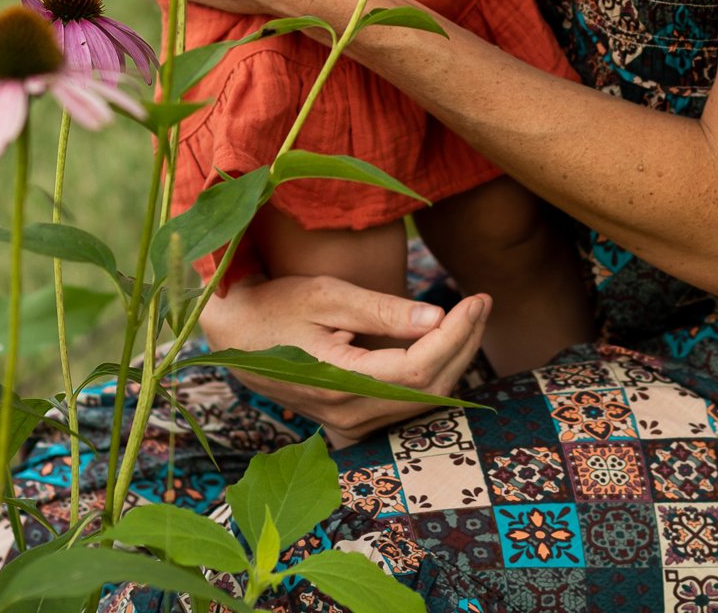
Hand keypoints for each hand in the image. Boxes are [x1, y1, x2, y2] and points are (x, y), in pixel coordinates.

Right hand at [200, 273, 490, 448]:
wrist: (236, 335)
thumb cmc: (279, 305)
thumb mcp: (328, 295)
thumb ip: (381, 310)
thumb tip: (437, 318)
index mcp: (340, 381)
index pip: (418, 368)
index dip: (455, 335)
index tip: (475, 299)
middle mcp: (349, 414)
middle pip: (428, 388)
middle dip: (463, 343)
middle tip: (481, 301)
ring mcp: (350, 422)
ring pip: (421, 400)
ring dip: (453, 358)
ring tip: (470, 315)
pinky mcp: (353, 418)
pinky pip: (406, 403)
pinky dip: (432, 374)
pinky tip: (445, 342)